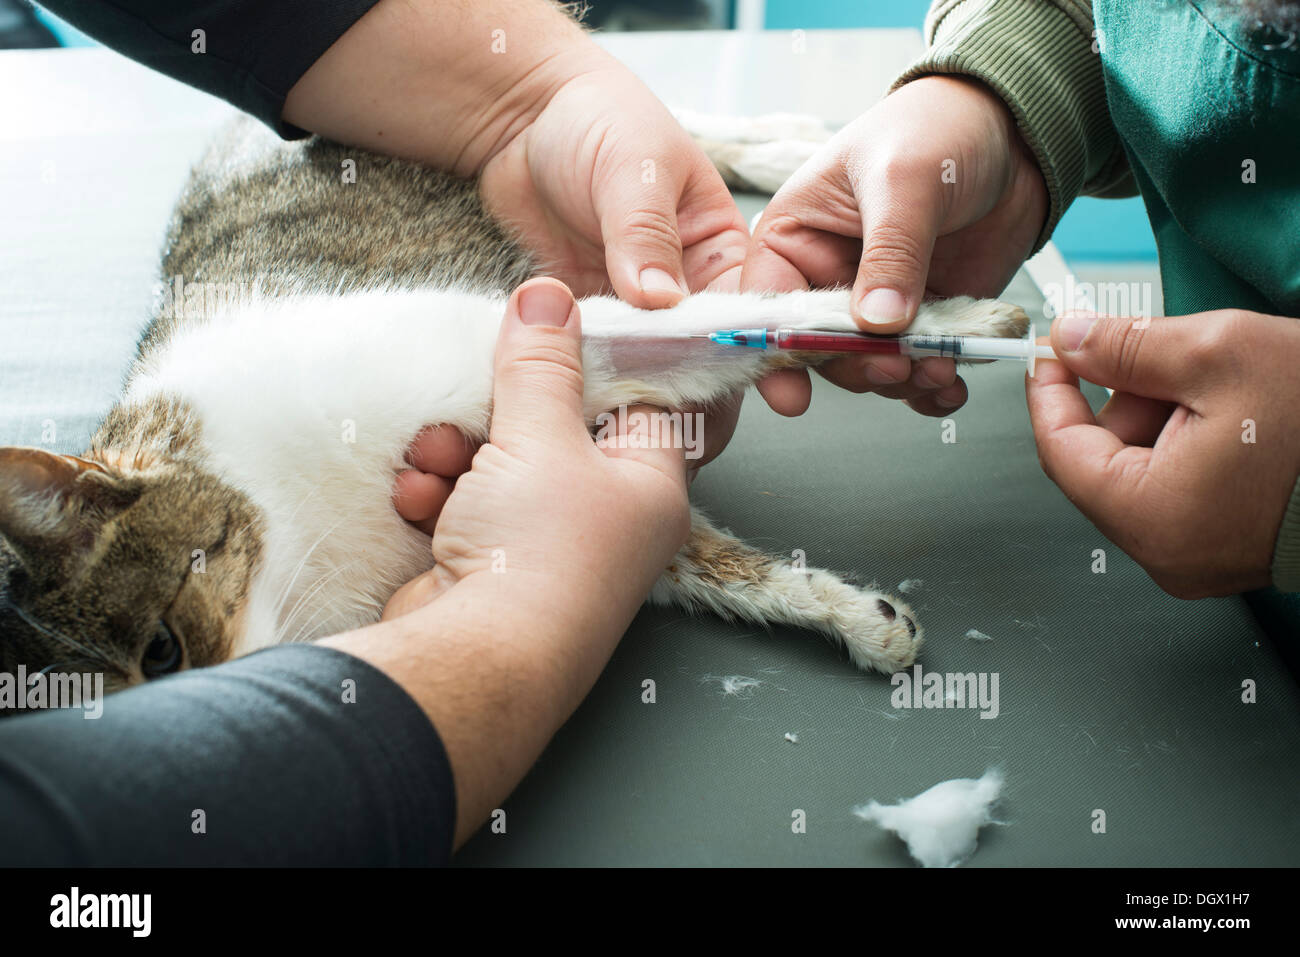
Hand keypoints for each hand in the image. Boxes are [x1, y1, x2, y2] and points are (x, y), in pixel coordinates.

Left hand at [284, 0, 747, 523]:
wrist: (521, 118)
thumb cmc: (598, 121)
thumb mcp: (632, 167)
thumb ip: (645, 234)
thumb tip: (661, 301)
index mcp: (721, 248)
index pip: (748, 312)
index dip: (758, 352)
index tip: (770, 392)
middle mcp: (686, 288)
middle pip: (704, 357)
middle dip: (702, 396)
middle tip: (694, 438)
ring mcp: (635, 311)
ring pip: (650, 371)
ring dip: (642, 400)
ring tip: (637, 438)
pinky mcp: (589, 322)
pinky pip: (596, 363)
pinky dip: (591, 387)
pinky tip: (586, 414)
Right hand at [384, 278, 690, 626]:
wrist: (473, 659)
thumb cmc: (536, 554)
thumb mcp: (540, 438)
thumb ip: (541, 365)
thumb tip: (550, 296)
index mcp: (648, 485)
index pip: (638, 400)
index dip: (593, 361)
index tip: (550, 330)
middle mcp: (607, 518)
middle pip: (556, 430)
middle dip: (499, 412)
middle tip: (473, 400)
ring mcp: (549, 546)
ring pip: (500, 466)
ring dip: (456, 452)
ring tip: (433, 457)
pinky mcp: (493, 565)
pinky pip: (467, 506)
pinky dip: (437, 495)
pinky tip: (417, 497)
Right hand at [742, 75, 1047, 416]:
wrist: (1014, 130)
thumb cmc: (937, 128)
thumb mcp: (904, 178)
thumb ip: (890, 252)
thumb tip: (877, 323)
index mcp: (794, 238)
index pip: (766, 305)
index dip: (776, 352)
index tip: (794, 395)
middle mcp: (826, 278)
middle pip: (819, 349)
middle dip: (857, 366)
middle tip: (896, 366)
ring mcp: (876, 304)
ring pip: (869, 366)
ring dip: (901, 380)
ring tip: (939, 368)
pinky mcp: (923, 320)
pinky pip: (917, 369)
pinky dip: (933, 388)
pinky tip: (951, 385)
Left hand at [1027, 310, 1299, 597]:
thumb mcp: (1221, 354)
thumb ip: (1129, 347)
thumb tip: (1071, 341)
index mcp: (1152, 517)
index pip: (1059, 452)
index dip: (1050, 394)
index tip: (1051, 351)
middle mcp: (1168, 553)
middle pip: (1100, 463)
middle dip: (1123, 398)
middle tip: (1161, 351)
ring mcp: (1200, 558)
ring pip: (1142, 471)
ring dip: (1160, 416)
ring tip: (1218, 383)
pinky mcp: (1230, 549)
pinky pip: (1180, 488)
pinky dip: (1189, 442)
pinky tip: (1232, 412)